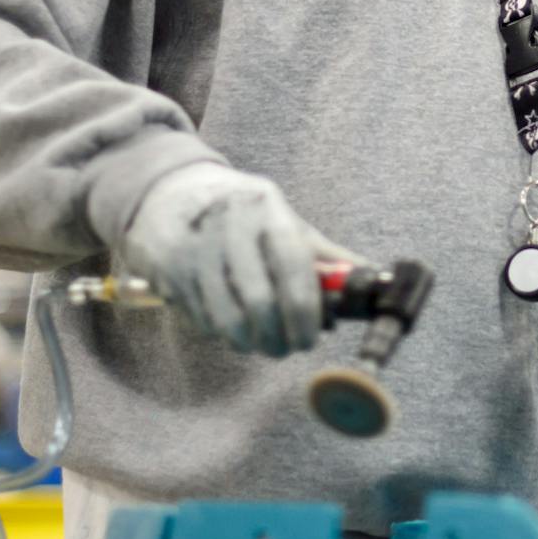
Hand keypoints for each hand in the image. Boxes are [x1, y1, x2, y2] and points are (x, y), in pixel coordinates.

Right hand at [114, 162, 358, 355]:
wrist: (169, 190)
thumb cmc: (240, 213)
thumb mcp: (282, 219)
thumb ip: (322, 254)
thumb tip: (370, 280)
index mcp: (265, 208)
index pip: (292, 265)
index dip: (304, 310)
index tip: (311, 338)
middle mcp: (228, 225)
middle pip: (259, 301)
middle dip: (278, 337)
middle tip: (286, 348)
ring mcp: (193, 248)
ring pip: (227, 319)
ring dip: (249, 342)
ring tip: (260, 342)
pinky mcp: (167, 270)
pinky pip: (201, 319)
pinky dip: (220, 332)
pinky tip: (229, 323)